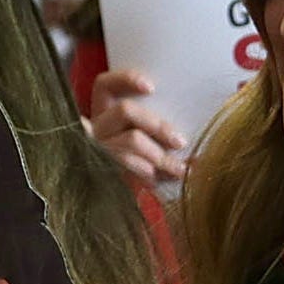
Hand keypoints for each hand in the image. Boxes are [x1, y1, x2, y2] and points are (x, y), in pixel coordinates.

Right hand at [88, 69, 187, 184]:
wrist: (112, 205)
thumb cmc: (136, 168)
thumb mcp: (144, 143)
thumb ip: (156, 131)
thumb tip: (188, 134)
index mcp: (103, 113)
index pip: (105, 85)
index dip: (126, 79)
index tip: (152, 88)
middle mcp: (94, 128)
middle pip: (125, 110)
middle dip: (158, 125)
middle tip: (180, 142)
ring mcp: (94, 149)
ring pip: (131, 140)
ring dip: (160, 156)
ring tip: (178, 170)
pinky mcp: (98, 169)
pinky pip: (126, 166)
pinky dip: (147, 172)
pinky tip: (158, 182)